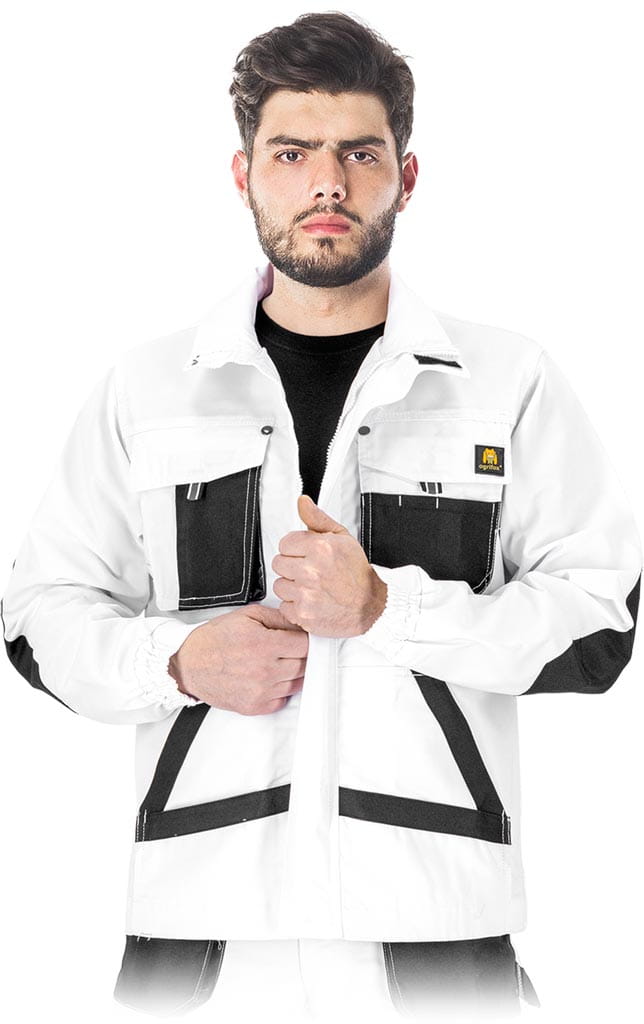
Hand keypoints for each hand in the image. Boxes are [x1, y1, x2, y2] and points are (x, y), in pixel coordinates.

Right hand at [169, 603, 307, 713]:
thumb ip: (278, 617)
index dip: (305, 639)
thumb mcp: (247, 615)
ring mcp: (261, 691)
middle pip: (304, 665)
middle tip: (288, 649)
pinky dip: (281, 689)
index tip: (300, 638)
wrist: (189, 665)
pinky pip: (283, 700)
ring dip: (293, 672)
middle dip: (300, 655)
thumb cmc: (214, 640)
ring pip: (297, 683)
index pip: (306, 645)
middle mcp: (265, 670)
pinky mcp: (255, 706)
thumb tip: (299, 624)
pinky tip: (269, 678)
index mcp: (264, 644)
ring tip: (276, 662)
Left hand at [272, 494, 387, 637]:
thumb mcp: (342, 538)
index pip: (284, 543)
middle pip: (278, 563)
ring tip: (312, 587)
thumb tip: (302, 502)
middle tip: (310, 572)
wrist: (371, 605)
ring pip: (279, 586)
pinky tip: (311, 601)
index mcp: (320, 548)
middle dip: (292, 567)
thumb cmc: (357, 573)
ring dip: (292, 587)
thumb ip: (318, 519)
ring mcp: (306, 594)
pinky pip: (284, 606)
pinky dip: (295, 606)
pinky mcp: (303, 614)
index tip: (306, 555)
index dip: (296, 549)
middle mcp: (311, 570)